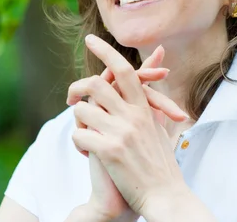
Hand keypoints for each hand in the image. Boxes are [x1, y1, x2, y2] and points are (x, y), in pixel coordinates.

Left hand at [70, 35, 188, 215]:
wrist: (166, 197)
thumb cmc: (161, 165)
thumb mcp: (160, 128)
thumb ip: (153, 105)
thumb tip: (153, 88)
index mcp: (144, 108)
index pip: (124, 70)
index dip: (106, 51)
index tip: (90, 39)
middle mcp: (133, 115)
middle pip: (97, 83)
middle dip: (77, 86)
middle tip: (70, 96)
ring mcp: (121, 132)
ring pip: (82, 109)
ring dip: (77, 121)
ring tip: (84, 134)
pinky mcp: (109, 151)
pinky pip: (79, 136)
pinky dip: (78, 143)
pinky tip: (87, 154)